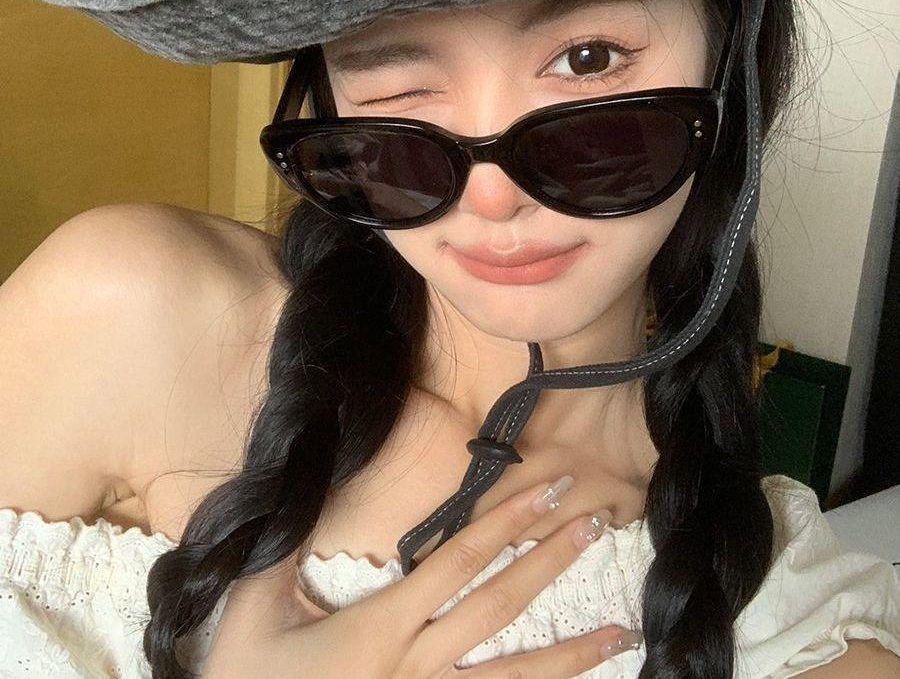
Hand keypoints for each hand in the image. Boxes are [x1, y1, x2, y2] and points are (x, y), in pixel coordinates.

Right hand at [202, 476, 641, 677]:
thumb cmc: (246, 678)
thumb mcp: (253, 609)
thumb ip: (285, 550)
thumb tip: (307, 487)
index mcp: (381, 626)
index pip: (456, 561)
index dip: (503, 522)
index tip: (545, 490)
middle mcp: (416, 666)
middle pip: (495, 606)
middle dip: (546, 562)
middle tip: (592, 524)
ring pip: (511, 677)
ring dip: (569, 652)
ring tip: (619, 633)